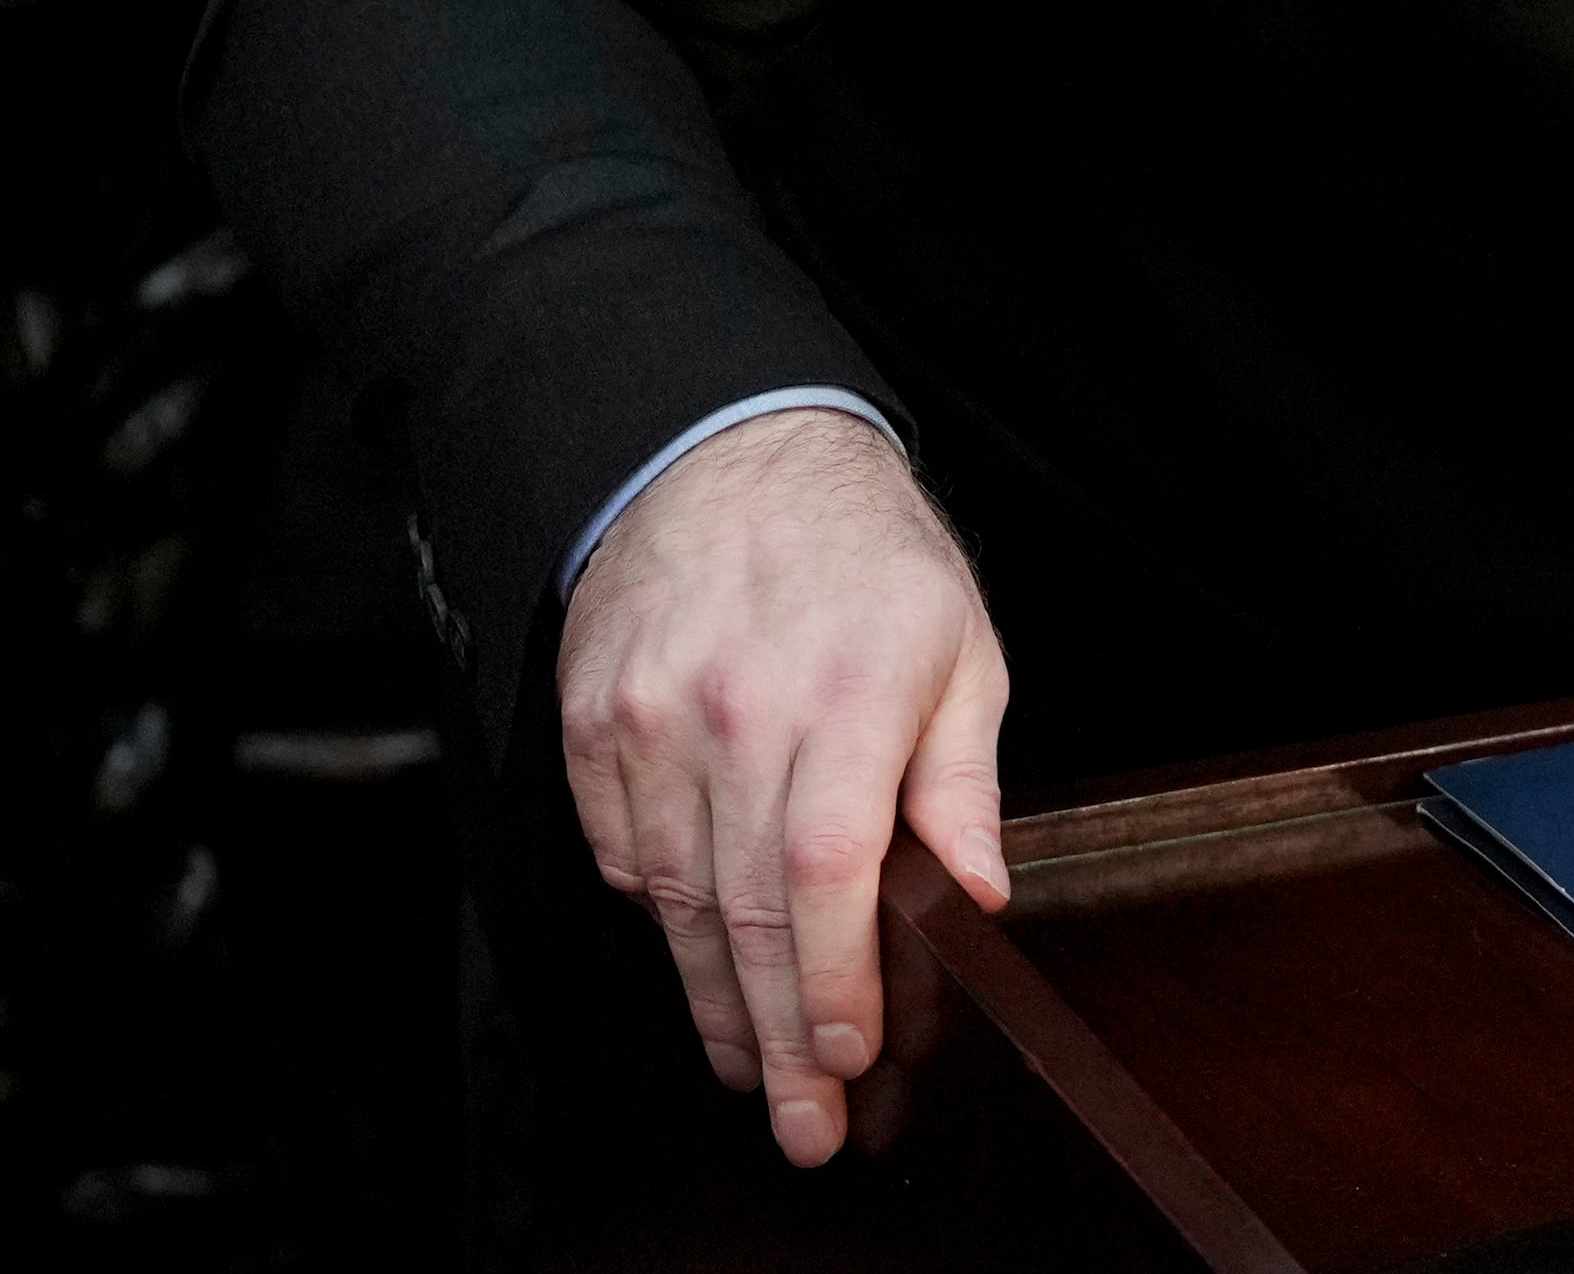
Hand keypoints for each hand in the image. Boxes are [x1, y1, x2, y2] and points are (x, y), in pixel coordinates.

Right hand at [555, 407, 1011, 1166]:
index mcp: (847, 689)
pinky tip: (703, 958)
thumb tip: (979, 893)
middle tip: (803, 1122)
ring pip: (678, 902)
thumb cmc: (866, 553)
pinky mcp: (594, 728)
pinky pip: (625, 858)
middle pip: (749, 912)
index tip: (849, 1057)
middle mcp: (738, 712)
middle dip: (777, 1036)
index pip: (827, 873)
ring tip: (753, 1070)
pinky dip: (666, 918)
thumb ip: (962, 778)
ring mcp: (651, 723)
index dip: (832, 981)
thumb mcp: (960, 644)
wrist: (728, 451)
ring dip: (717, 1001)